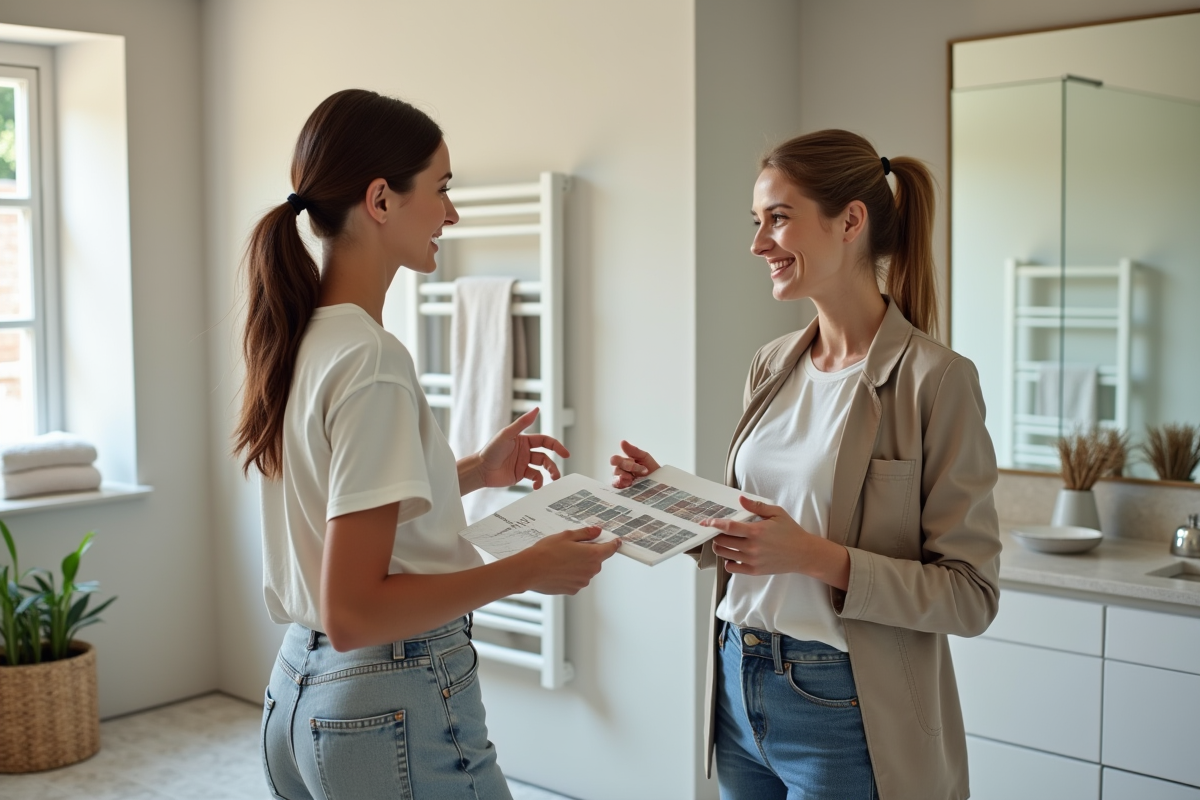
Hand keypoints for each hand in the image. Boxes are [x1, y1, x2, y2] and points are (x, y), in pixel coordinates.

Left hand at [475, 408, 568, 489]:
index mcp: (524, 440)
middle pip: (545, 457)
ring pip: (542, 468)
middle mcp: (526, 451)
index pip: (545, 441)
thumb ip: (523, 422)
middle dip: (553, 465)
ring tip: (551, 479)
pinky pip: (534, 478)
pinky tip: (536, 486)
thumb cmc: (491, 450)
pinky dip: (538, 482)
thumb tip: (537, 409)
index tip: (565, 453)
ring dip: (548, 474)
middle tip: (556, 474)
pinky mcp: (521, 475)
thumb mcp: (507, 434)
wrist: (480, 470)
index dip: (556, 446)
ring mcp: (524, 463)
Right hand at [521, 527, 621, 594]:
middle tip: (572, 547)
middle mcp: (591, 570)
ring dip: (579, 565)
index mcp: (593, 555)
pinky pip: (577, 580)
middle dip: (589, 553)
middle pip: (597, 560)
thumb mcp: (567, 536)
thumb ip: (586, 533)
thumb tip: (597, 531)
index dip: (613, 544)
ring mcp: (582, 582)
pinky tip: (559, 569)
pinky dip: (571, 575)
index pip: (610, 549)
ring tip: (561, 559)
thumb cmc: (546, 552)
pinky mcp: (573, 590)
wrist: (530, 570)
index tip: (616, 541)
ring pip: (586, 570)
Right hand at [609, 440, 660, 488]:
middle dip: (628, 468)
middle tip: (641, 470)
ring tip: (635, 478)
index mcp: (624, 462)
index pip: (615, 460)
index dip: (624, 461)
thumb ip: (633, 450)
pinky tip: (629, 483)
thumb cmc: (652, 469)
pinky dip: (622, 485)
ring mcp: (621, 481)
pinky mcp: (623, 490)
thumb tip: (622, 442)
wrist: (660, 482)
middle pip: (615, 469)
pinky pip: (616, 487)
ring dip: (625, 477)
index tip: (634, 461)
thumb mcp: (644, 457)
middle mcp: (621, 471)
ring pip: (615, 478)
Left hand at [701, 497, 850, 588]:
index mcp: (756, 531)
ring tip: (723, 541)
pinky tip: (733, 555)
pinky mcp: (754, 571)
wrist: (803, 554)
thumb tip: (740, 499)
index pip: (728, 527)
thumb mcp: (776, 513)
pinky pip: (732, 568)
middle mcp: (752, 547)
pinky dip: (728, 561)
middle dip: (716, 535)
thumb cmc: (790, 532)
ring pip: (725, 554)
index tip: (706, 522)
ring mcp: (752, 560)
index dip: (714, 524)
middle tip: (716, 531)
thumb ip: (756, 506)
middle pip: (722, 541)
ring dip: (720, 547)